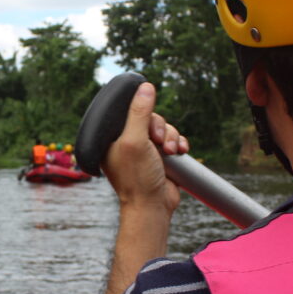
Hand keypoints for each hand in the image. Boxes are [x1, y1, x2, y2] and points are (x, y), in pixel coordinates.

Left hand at [103, 82, 188, 214]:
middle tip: (159, 141)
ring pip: (163, 128)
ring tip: (172, 151)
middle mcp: (126, 141)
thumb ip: (139, 113)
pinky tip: (181, 152)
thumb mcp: (135, 140)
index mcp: (111, 137)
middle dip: (159, 128)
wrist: (152, 206)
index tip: (148, 121)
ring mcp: (144, 149)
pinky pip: (173, 140)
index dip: (141, 111)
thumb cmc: (137, 177)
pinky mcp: (160, 157)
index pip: (127, 110)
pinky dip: (179, 143)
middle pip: (149, 117)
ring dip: (171, 136)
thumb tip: (145, 87)